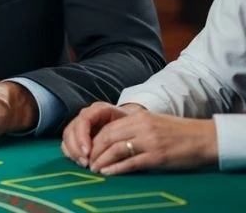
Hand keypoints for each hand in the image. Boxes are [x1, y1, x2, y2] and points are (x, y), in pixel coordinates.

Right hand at [61, 102, 140, 167]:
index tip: (88, 153)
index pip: (83, 120)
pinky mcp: (77, 134)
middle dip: (76, 148)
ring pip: (67, 136)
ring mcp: (80, 124)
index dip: (82, 136)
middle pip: (72, 129)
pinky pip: (67, 143)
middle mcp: (86, 115)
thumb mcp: (130, 126)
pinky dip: (71, 153)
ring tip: (84, 164)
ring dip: (73, 152)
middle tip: (85, 163)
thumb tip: (114, 151)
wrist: (130, 123)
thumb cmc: (131, 126)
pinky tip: (80, 162)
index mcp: (98, 110)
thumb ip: (121, 134)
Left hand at [87, 110, 218, 174]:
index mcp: (139, 117)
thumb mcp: (153, 123)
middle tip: (86, 161)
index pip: (108, 127)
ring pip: (116, 149)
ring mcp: (150, 141)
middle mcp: (142, 127)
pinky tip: (108, 173)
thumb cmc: (179, 132)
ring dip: (102, 160)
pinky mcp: (158, 156)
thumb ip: (134, 127)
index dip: (94, 139)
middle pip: (108, 137)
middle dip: (94, 150)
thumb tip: (113, 138)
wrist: (204, 138)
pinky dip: (116, 168)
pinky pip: (131, 163)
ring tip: (94, 169)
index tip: (88, 150)